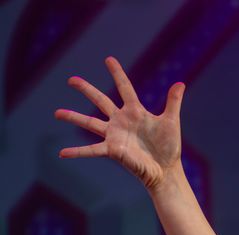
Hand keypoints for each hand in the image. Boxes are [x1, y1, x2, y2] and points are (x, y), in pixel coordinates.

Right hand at [54, 57, 183, 188]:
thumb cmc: (169, 147)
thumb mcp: (171, 122)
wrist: (166, 170)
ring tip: (57, 113)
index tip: (108, 59)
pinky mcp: (112, 150)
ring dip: (73, 117)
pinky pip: (91, 150)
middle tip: (71, 79)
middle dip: (86, 89)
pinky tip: (62, 153)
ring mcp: (114, 135)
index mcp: (135, 112)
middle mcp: (121, 121)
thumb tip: (180, 83)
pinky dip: (77, 152)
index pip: (124, 88)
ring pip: (90, 123)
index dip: (117, 74)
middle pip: (100, 100)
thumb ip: (173, 102)